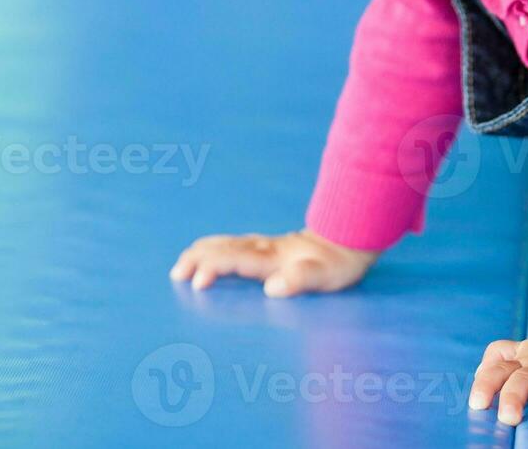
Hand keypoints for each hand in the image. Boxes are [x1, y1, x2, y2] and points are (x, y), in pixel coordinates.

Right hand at [169, 230, 380, 296]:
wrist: (351, 239)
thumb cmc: (338, 263)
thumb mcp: (326, 276)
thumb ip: (300, 279)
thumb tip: (272, 288)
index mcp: (273, 257)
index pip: (236, 260)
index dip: (214, 268)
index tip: (197, 283)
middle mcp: (265, 248)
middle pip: (224, 248)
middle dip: (198, 259)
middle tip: (176, 275)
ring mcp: (265, 245)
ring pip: (226, 244)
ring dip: (202, 253)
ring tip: (182, 265)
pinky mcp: (268, 247)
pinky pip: (234, 245)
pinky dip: (214, 248)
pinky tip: (209, 253)